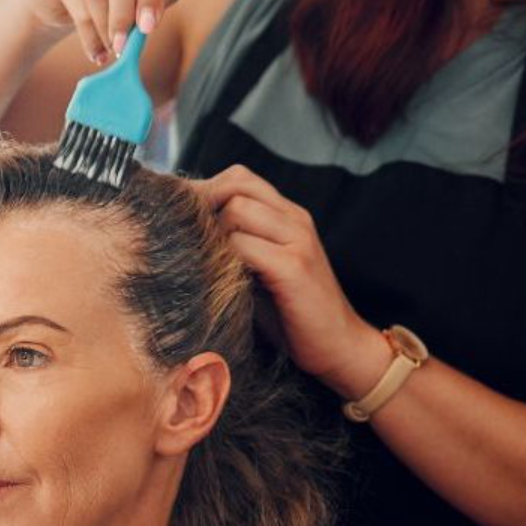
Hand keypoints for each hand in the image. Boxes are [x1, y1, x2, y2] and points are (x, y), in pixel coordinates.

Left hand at [195, 165, 393, 399]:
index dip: (207, 193)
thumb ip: (236, 245)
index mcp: (289, 215)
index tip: (184, 223)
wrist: (341, 347)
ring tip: (210, 265)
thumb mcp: (261, 270)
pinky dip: (226, 259)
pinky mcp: (294, 267)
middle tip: (189, 242)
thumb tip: (186, 233)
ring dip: (214, 235)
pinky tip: (224, 282)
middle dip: (204, 209)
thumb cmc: (294, 315)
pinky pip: (244, 246)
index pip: (239, 178)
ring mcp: (298, 240)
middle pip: (236, 185)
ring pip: (236, 210)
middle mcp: (296, 219)